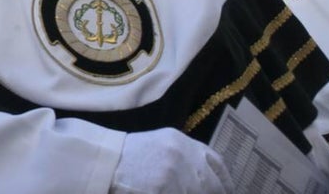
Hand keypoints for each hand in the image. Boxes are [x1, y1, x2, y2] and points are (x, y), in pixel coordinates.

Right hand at [112, 128, 232, 193]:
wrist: (102, 162)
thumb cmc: (129, 156)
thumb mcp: (160, 146)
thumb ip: (185, 158)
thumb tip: (209, 181)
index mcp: (182, 142)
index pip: (217, 163)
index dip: (225, 182)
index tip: (226, 191)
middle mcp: (182, 156)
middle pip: (213, 186)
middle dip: (212, 193)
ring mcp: (174, 176)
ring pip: (200, 193)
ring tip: (177, 191)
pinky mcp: (163, 191)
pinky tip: (166, 193)